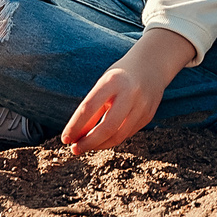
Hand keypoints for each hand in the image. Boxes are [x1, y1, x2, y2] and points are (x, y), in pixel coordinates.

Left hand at [60, 28, 195, 151]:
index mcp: (113, 81)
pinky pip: (127, 134)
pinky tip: (103, 139)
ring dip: (99, 145)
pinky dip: (111, 139)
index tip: (65, 138)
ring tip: (86, 146)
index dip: (75, 126)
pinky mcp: (148, 116)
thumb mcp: (103, 85)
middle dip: (88, 142)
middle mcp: (130, 94)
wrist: (152, 66)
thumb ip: (91, 109)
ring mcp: (142, 106)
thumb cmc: (119, 77)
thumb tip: (76, 137)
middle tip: (75, 149)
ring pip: (118, 136)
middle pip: (107, 127)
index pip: (89, 108)